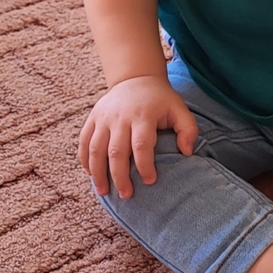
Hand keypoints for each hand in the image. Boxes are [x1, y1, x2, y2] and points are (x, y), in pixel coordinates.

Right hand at [78, 75, 198, 199]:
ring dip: (98, 173)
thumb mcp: (179, 109)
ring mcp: (103, 117)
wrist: (136, 78)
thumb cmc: (160, 100)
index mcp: (143, 115)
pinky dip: (85, 160)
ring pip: (95, 149)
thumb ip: (188, 129)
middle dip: (120, 176)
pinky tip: (90, 175)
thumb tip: (187, 153)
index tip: (150, 181)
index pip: (141, 144)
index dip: (145, 165)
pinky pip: (84, 141)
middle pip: (116, 151)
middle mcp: (120, 117)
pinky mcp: (93, 118)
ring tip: (104, 192)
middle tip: (126, 195)